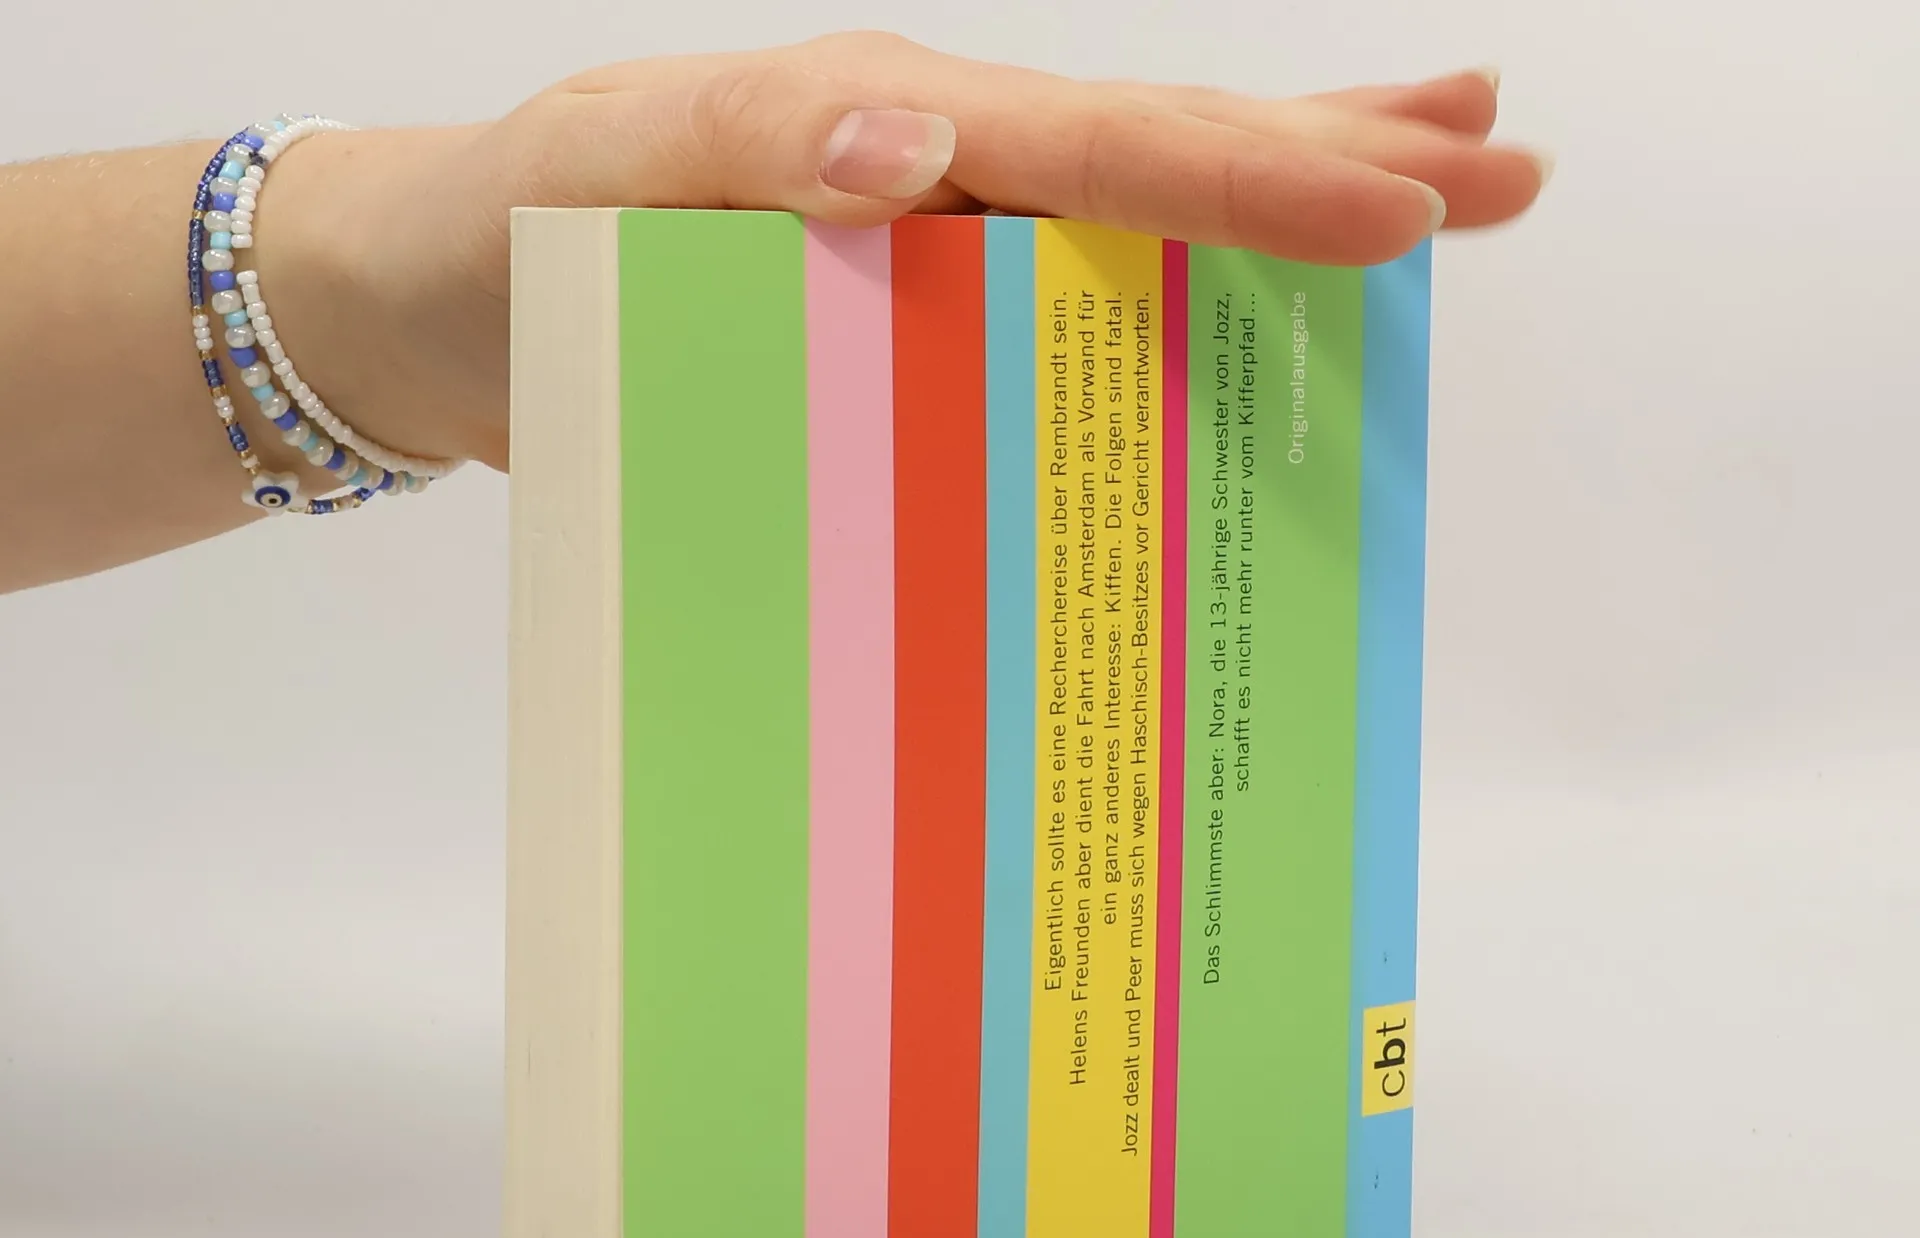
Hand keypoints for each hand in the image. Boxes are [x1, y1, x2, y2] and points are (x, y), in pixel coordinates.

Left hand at [265, 33, 1547, 470]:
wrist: (432, 313)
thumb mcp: (607, 182)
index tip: (1408, 212)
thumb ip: (749, 153)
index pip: (1106, 151)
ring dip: (1280, 214)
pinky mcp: (904, 331)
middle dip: (1336, 165)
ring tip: (1433, 202)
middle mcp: (936, 178)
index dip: (1257, 180)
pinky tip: (1227, 338)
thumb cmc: (511, 238)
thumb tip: (911, 149)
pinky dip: (1161, 324)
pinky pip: (1057, 327)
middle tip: (1503, 176)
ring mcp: (931, 254)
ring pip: (1135, 231)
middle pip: (1164, 162)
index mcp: (891, 128)